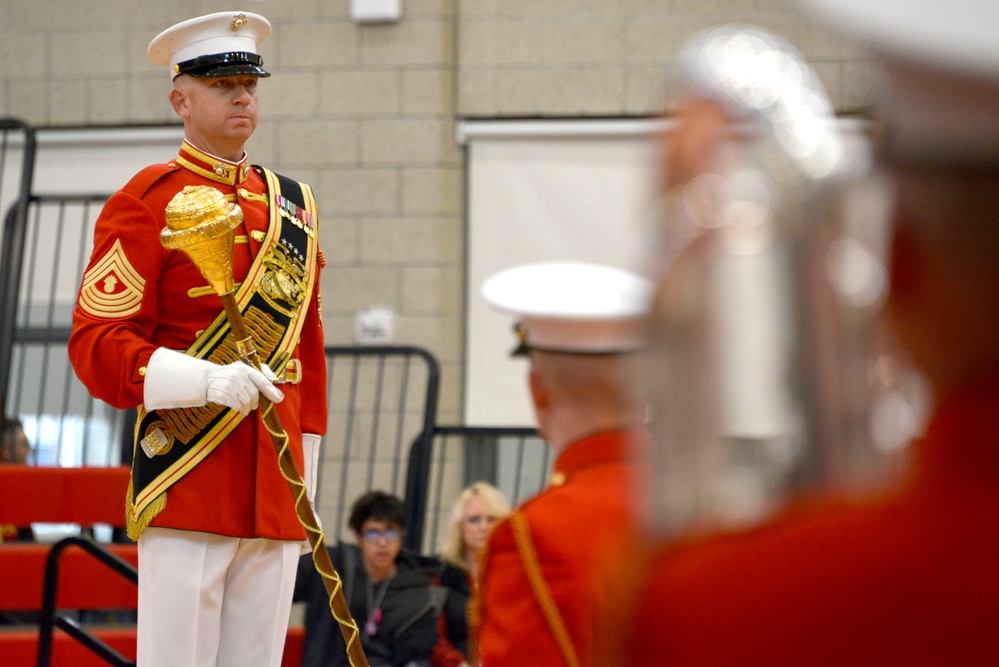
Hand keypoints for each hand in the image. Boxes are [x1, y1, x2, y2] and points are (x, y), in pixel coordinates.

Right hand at [144, 347, 283, 415]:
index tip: (278, 399)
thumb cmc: (230, 375)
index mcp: (245, 368)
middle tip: (253, 405)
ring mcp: (229, 385)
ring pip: (247, 402)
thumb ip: (259, 373)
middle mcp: (238, 375)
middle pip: (254, 395)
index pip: (261, 380)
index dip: (271, 391)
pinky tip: (238, 409)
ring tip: (245, 407)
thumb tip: (274, 379)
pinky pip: (237, 406)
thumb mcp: (243, 370)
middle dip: (256, 402)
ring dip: (248, 408)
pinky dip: (240, 410)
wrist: (207, 379)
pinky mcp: (222, 394)